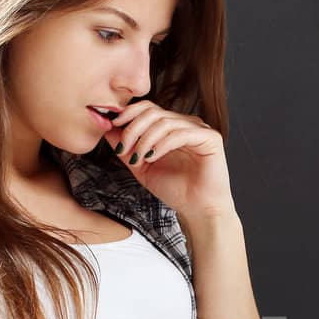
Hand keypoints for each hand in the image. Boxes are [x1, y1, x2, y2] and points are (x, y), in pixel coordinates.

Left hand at [102, 99, 235, 222]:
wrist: (197, 210)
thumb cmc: (174, 189)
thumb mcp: (141, 166)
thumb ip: (127, 148)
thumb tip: (107, 128)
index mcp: (172, 127)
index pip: (148, 108)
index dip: (128, 113)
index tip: (113, 125)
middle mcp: (186, 124)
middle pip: (153, 111)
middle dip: (133, 128)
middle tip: (123, 148)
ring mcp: (199, 129)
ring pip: (164, 122)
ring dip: (145, 139)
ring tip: (138, 158)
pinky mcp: (210, 138)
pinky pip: (180, 133)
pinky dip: (162, 144)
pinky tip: (152, 157)